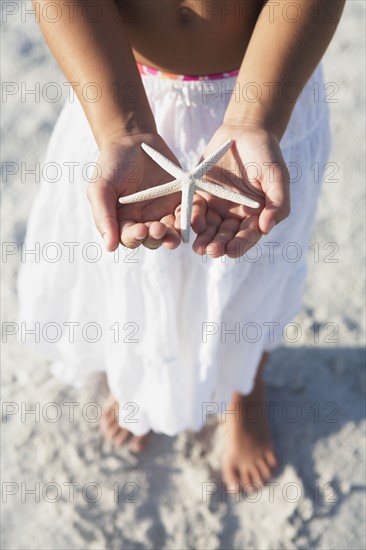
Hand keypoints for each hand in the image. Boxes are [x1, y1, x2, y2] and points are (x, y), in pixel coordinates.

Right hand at [87, 133, 184, 250]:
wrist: (132, 140)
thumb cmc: (111, 165)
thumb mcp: (100, 187)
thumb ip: (103, 216)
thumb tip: (110, 247)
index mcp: (123, 222)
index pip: (130, 238)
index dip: (135, 238)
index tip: (140, 230)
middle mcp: (144, 221)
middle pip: (153, 240)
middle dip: (157, 237)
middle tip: (159, 229)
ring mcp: (163, 212)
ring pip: (172, 232)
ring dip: (174, 236)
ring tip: (175, 233)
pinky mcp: (180, 201)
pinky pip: (188, 214)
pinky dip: (192, 219)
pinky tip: (192, 220)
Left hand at [191, 123, 289, 258]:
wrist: (245, 132)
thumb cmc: (266, 156)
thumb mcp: (278, 178)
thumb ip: (277, 203)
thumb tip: (266, 229)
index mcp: (255, 216)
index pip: (248, 236)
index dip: (240, 244)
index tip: (232, 250)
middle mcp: (235, 216)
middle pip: (226, 237)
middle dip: (219, 246)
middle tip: (212, 251)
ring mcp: (217, 207)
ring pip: (209, 229)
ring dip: (203, 239)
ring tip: (198, 248)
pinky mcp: (201, 195)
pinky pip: (195, 210)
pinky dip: (192, 218)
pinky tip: (190, 224)